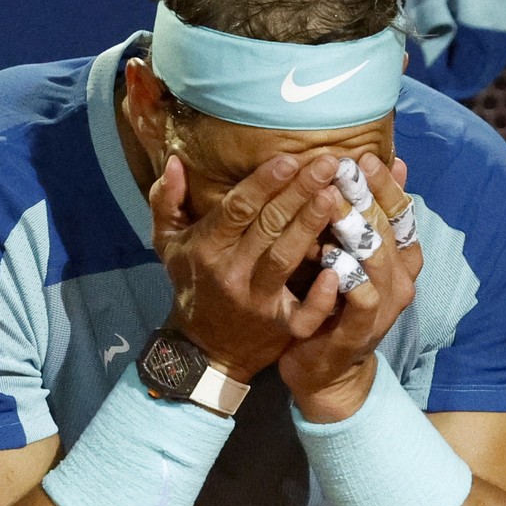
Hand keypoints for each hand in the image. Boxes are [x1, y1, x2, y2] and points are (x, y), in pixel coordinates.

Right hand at [149, 152, 344, 381]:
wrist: (204, 347)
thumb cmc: (192, 283)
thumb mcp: (168, 243)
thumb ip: (166, 201)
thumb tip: (175, 161)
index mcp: (206, 248)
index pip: (237, 209)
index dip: (262, 183)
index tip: (288, 159)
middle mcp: (231, 272)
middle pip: (268, 226)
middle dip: (298, 192)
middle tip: (328, 163)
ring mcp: (258, 301)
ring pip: (286, 258)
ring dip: (311, 225)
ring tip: (334, 196)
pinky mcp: (281, 326)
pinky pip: (304, 312)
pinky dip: (322, 294)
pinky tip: (339, 267)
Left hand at [279, 154, 422, 419]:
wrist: (327, 371)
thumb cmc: (335, 304)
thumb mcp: (351, 256)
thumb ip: (364, 217)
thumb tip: (387, 162)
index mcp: (401, 261)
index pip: (401, 214)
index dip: (385, 185)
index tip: (364, 157)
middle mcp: (399, 282)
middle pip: (387, 230)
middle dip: (365, 196)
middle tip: (343, 167)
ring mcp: (381, 308)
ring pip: (376, 261)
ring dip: (356, 229)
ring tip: (333, 201)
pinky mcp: (358, 332)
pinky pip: (359, 301)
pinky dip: (347, 278)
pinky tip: (328, 256)